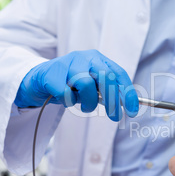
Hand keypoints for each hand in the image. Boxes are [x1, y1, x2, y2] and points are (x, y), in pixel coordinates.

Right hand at [14, 50, 137, 120]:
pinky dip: (69, 101)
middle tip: (115, 117)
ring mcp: (67, 63)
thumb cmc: (71, 84)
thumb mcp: (92, 86)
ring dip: (88, 102)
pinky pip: (65, 93)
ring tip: (85, 106)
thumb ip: (107, 92)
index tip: (133, 112)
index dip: (128, 93)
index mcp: (98, 59)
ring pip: (86, 84)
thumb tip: (126, 105)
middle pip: (106, 77)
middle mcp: (85, 57)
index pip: (119, 74)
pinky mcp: (51, 73)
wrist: (39, 79)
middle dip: (113, 101)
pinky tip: (66, 100)